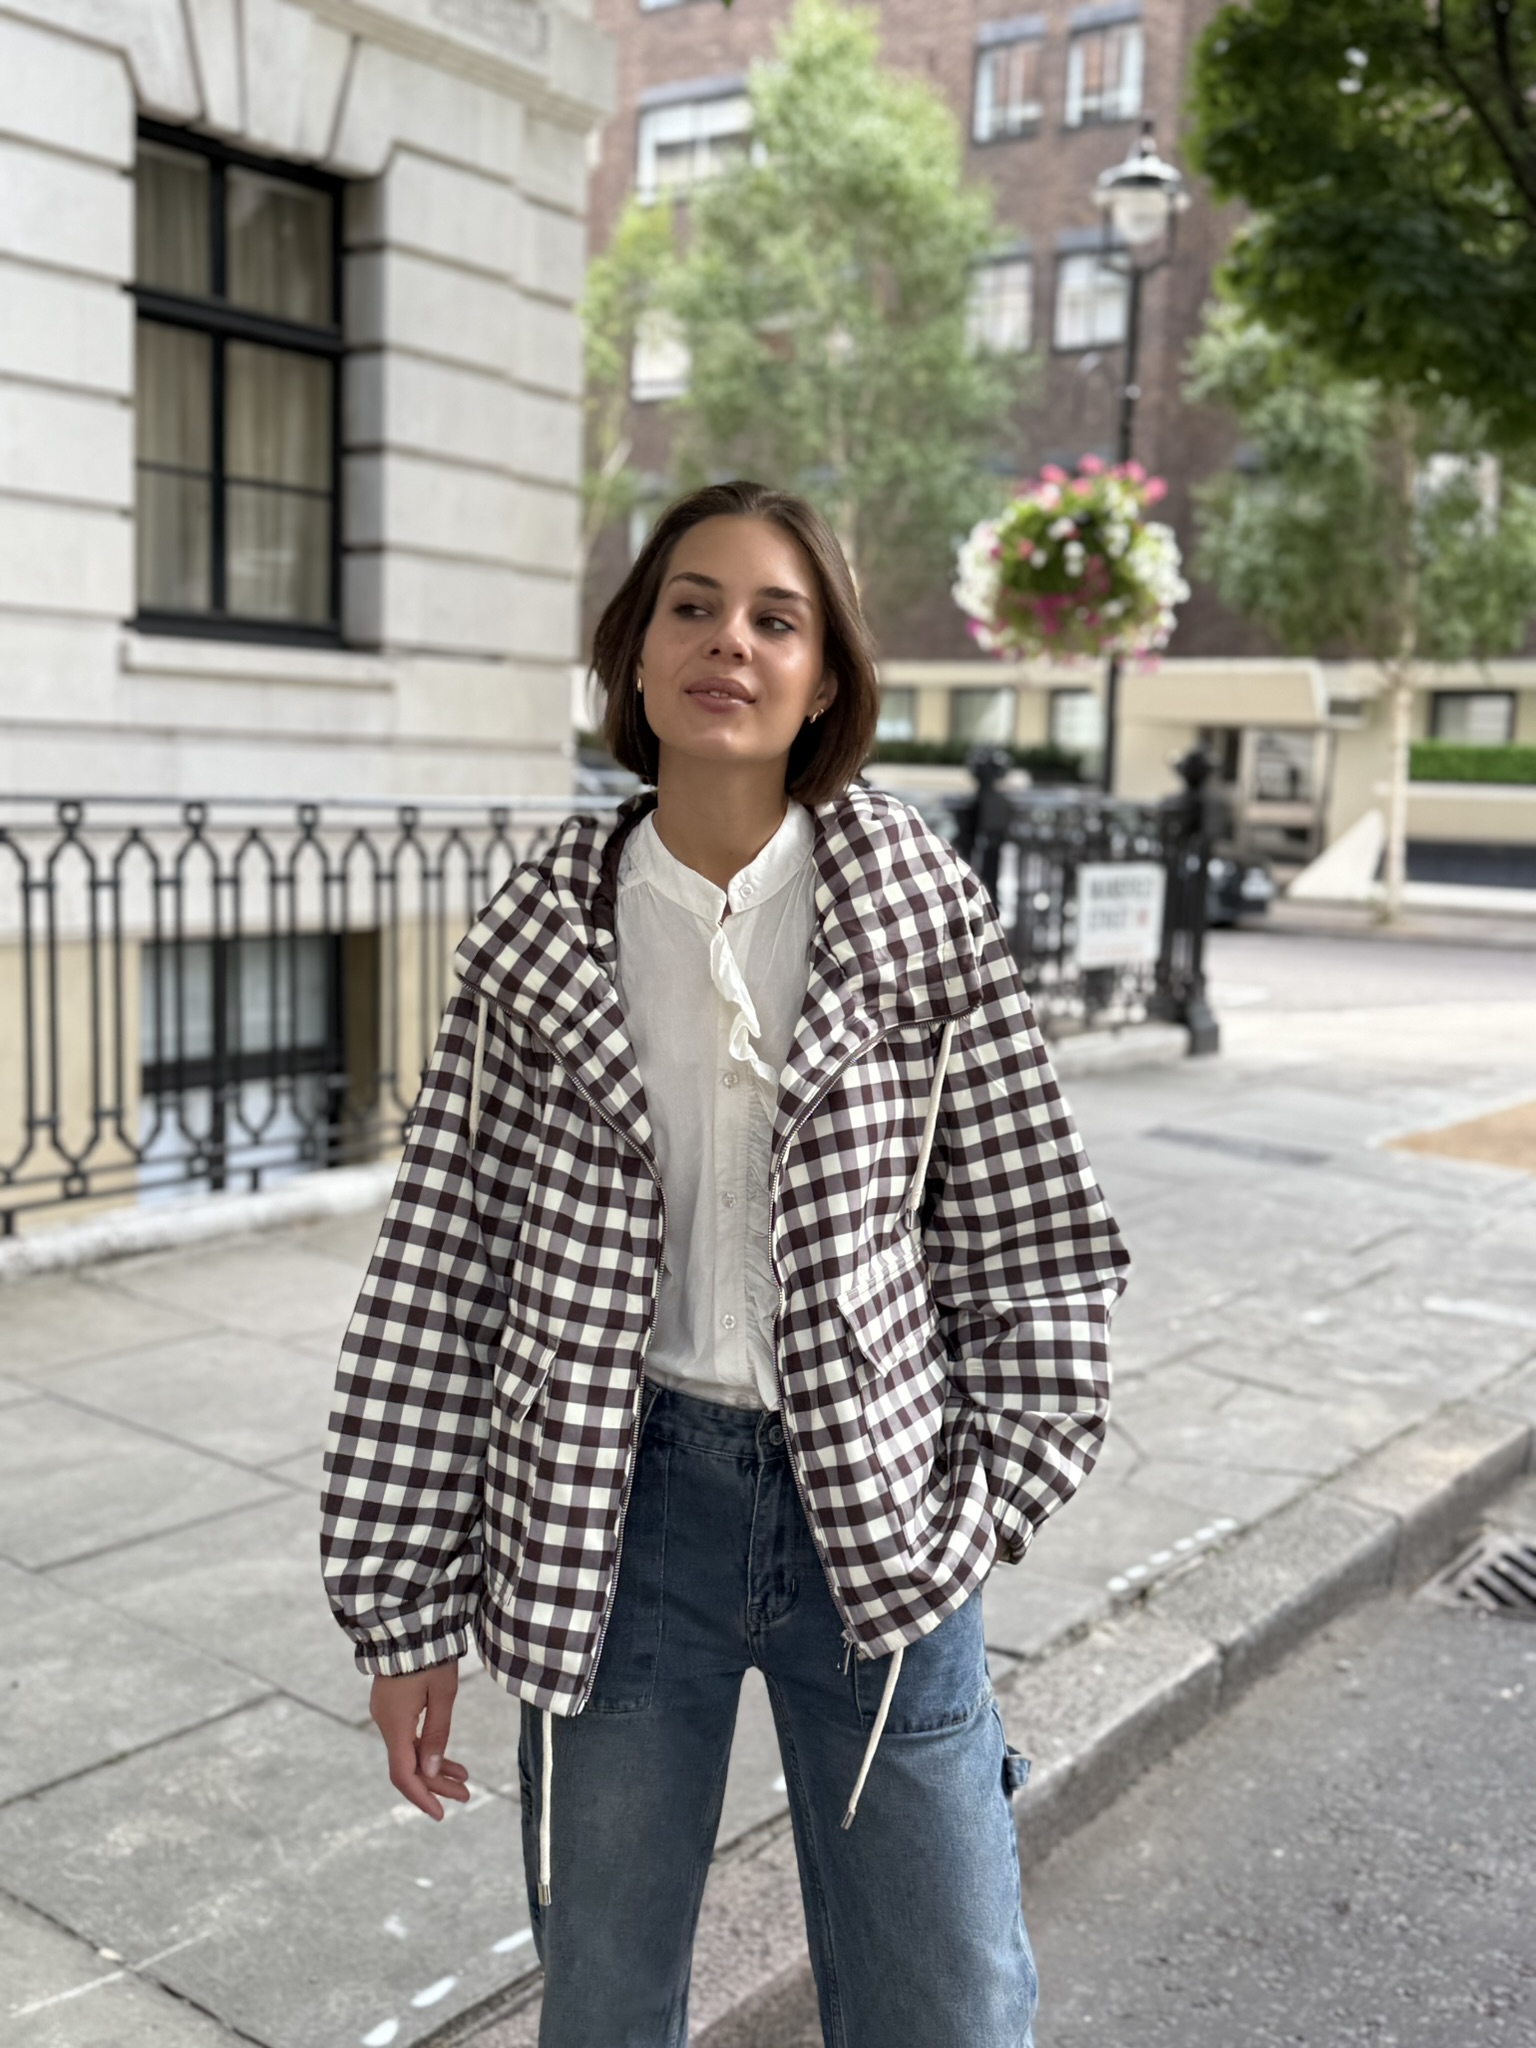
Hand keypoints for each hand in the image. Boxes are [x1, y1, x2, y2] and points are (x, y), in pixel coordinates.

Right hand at [370, 1662, 471, 1821]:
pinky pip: (408, 1737)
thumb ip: (437, 1734)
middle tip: (466, 1795)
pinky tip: (446, 1758)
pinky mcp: (391, 1705)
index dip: (422, 1797)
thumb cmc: (431, 1656)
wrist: (409, 1625)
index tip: (440, 1814)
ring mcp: (386, 1714)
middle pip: (409, 1766)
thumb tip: (433, 1772)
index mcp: (396, 1724)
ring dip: (434, 1767)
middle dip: (437, 1784)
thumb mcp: (443, 1694)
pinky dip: (427, 1749)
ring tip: (464, 1779)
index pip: (404, 1774)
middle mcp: (386, 1723)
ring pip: (409, 1752)